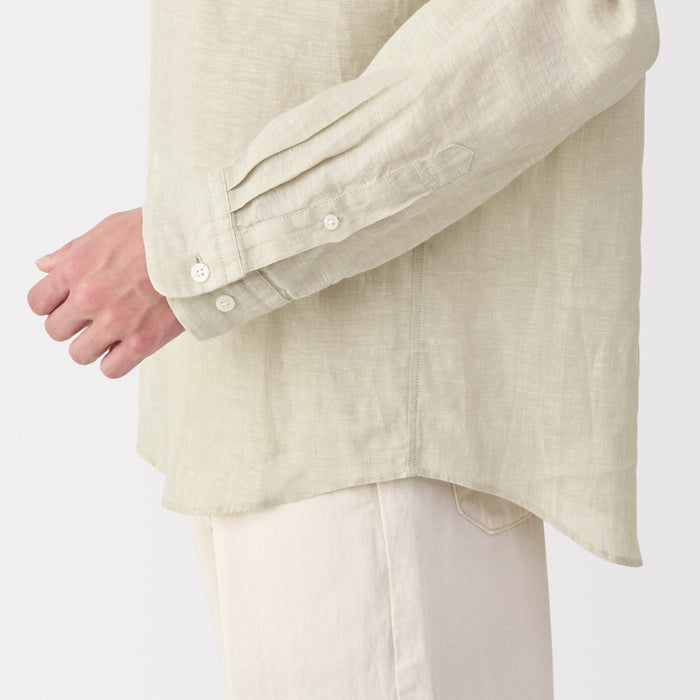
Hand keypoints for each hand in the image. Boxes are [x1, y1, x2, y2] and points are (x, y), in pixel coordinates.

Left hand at [27, 207, 184, 378]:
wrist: (197, 243)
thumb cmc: (155, 232)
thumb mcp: (106, 229)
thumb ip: (71, 252)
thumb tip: (44, 266)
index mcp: (75, 269)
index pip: (38, 303)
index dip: (52, 305)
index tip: (68, 304)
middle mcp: (89, 298)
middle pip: (56, 331)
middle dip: (73, 325)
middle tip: (94, 317)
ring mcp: (115, 322)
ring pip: (79, 354)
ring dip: (92, 346)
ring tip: (112, 334)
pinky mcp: (142, 341)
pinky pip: (111, 369)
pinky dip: (116, 362)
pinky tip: (127, 347)